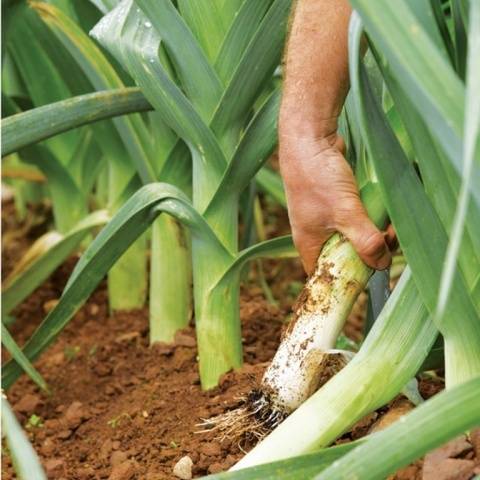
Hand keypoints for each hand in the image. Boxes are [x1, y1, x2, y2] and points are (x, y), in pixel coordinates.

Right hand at [279, 133, 392, 274]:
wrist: (308, 138)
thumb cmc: (318, 178)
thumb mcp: (344, 213)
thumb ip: (364, 240)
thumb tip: (382, 264)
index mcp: (308, 244)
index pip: (325, 275)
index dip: (346, 280)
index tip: (371, 275)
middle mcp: (315, 234)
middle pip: (343, 256)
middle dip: (367, 254)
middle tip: (388, 244)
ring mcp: (324, 216)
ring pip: (351, 236)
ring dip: (371, 234)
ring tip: (388, 226)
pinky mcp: (334, 201)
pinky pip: (354, 218)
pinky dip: (368, 218)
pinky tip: (382, 212)